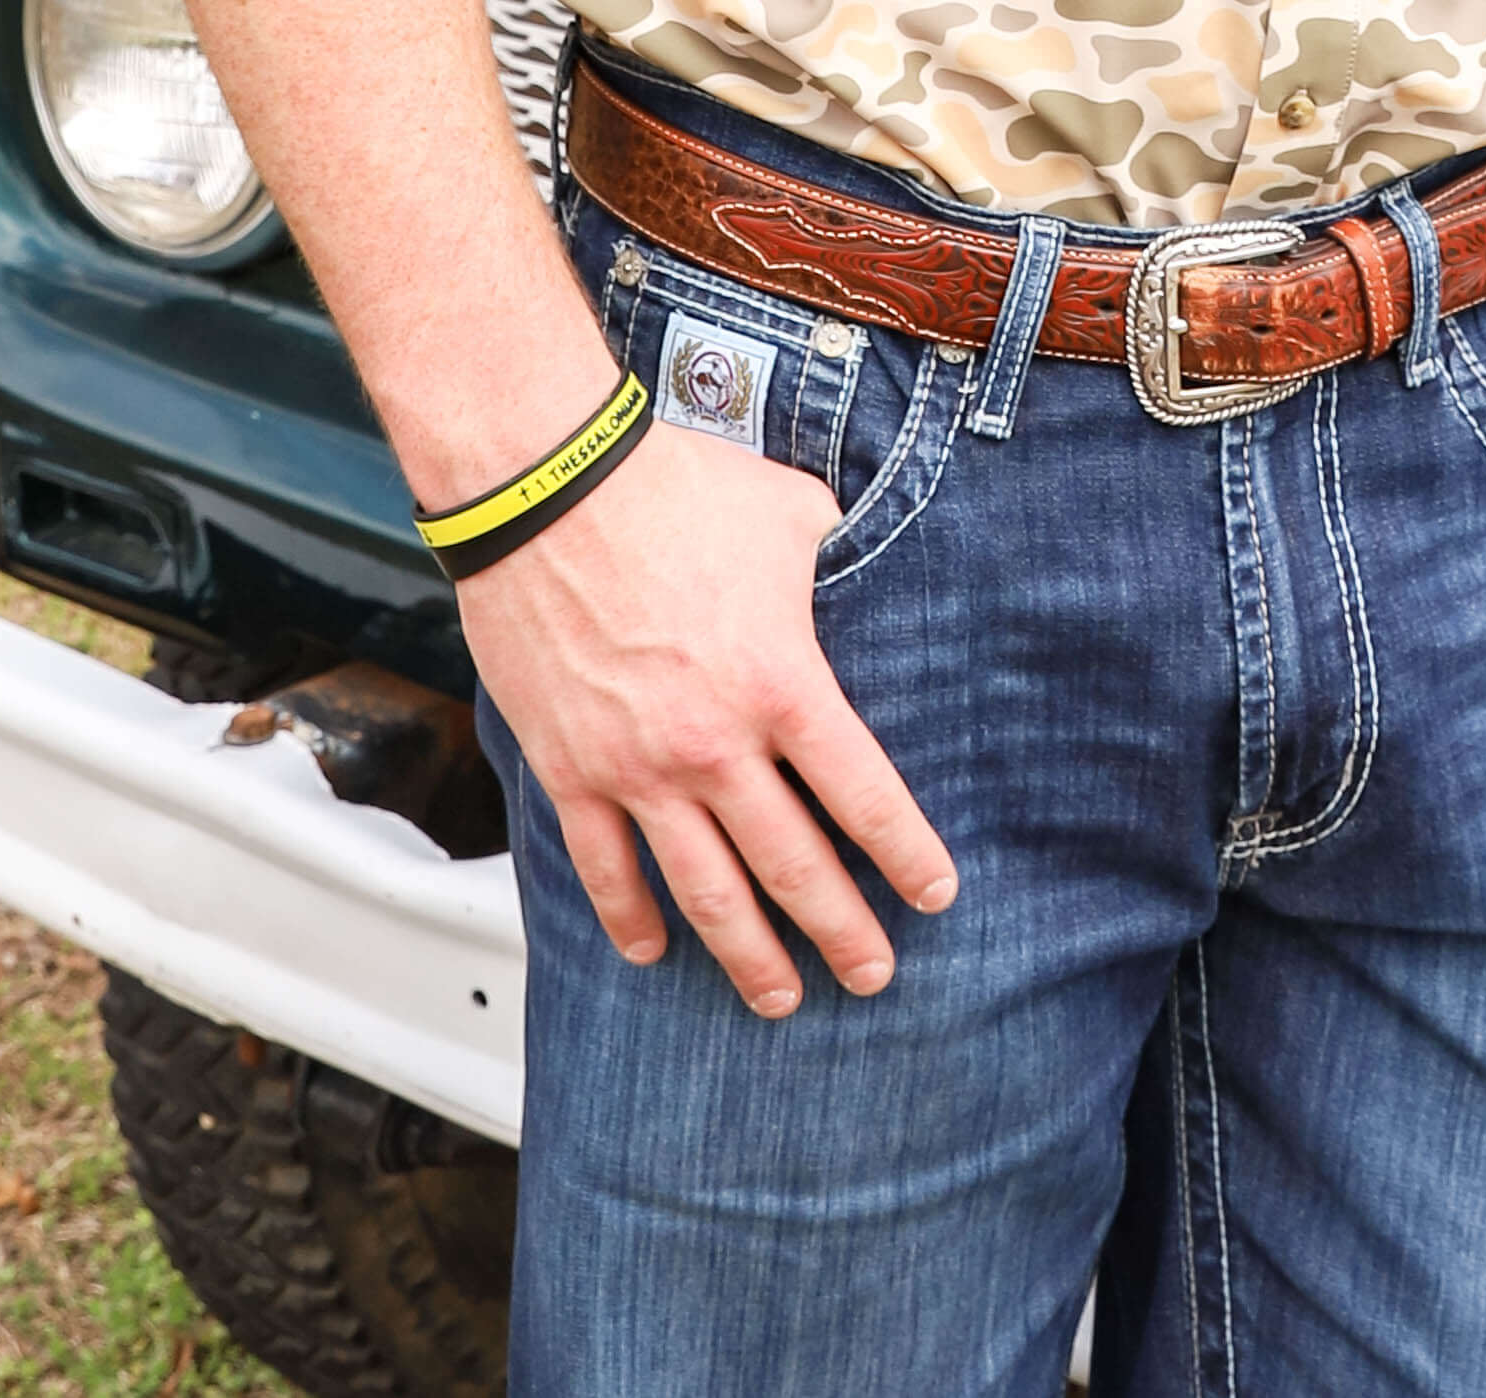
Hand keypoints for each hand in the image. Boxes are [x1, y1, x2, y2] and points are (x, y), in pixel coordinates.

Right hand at [456, 414, 955, 1011]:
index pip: (865, 796)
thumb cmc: (671, 488)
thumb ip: (835, 556)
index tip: (936, 895)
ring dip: (749, 956)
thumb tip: (864, 558)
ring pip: (706, 893)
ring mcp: (639, 770)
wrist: (549, 487)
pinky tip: (653, 952)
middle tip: (876, 975)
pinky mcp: (573, 771)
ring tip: (782, 998)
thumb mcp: (790, 512)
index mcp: (782, 684)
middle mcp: (716, 746)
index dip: (907, 855)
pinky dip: (630, 920)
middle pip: (795, 867)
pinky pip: (605, 868)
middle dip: (843, 931)